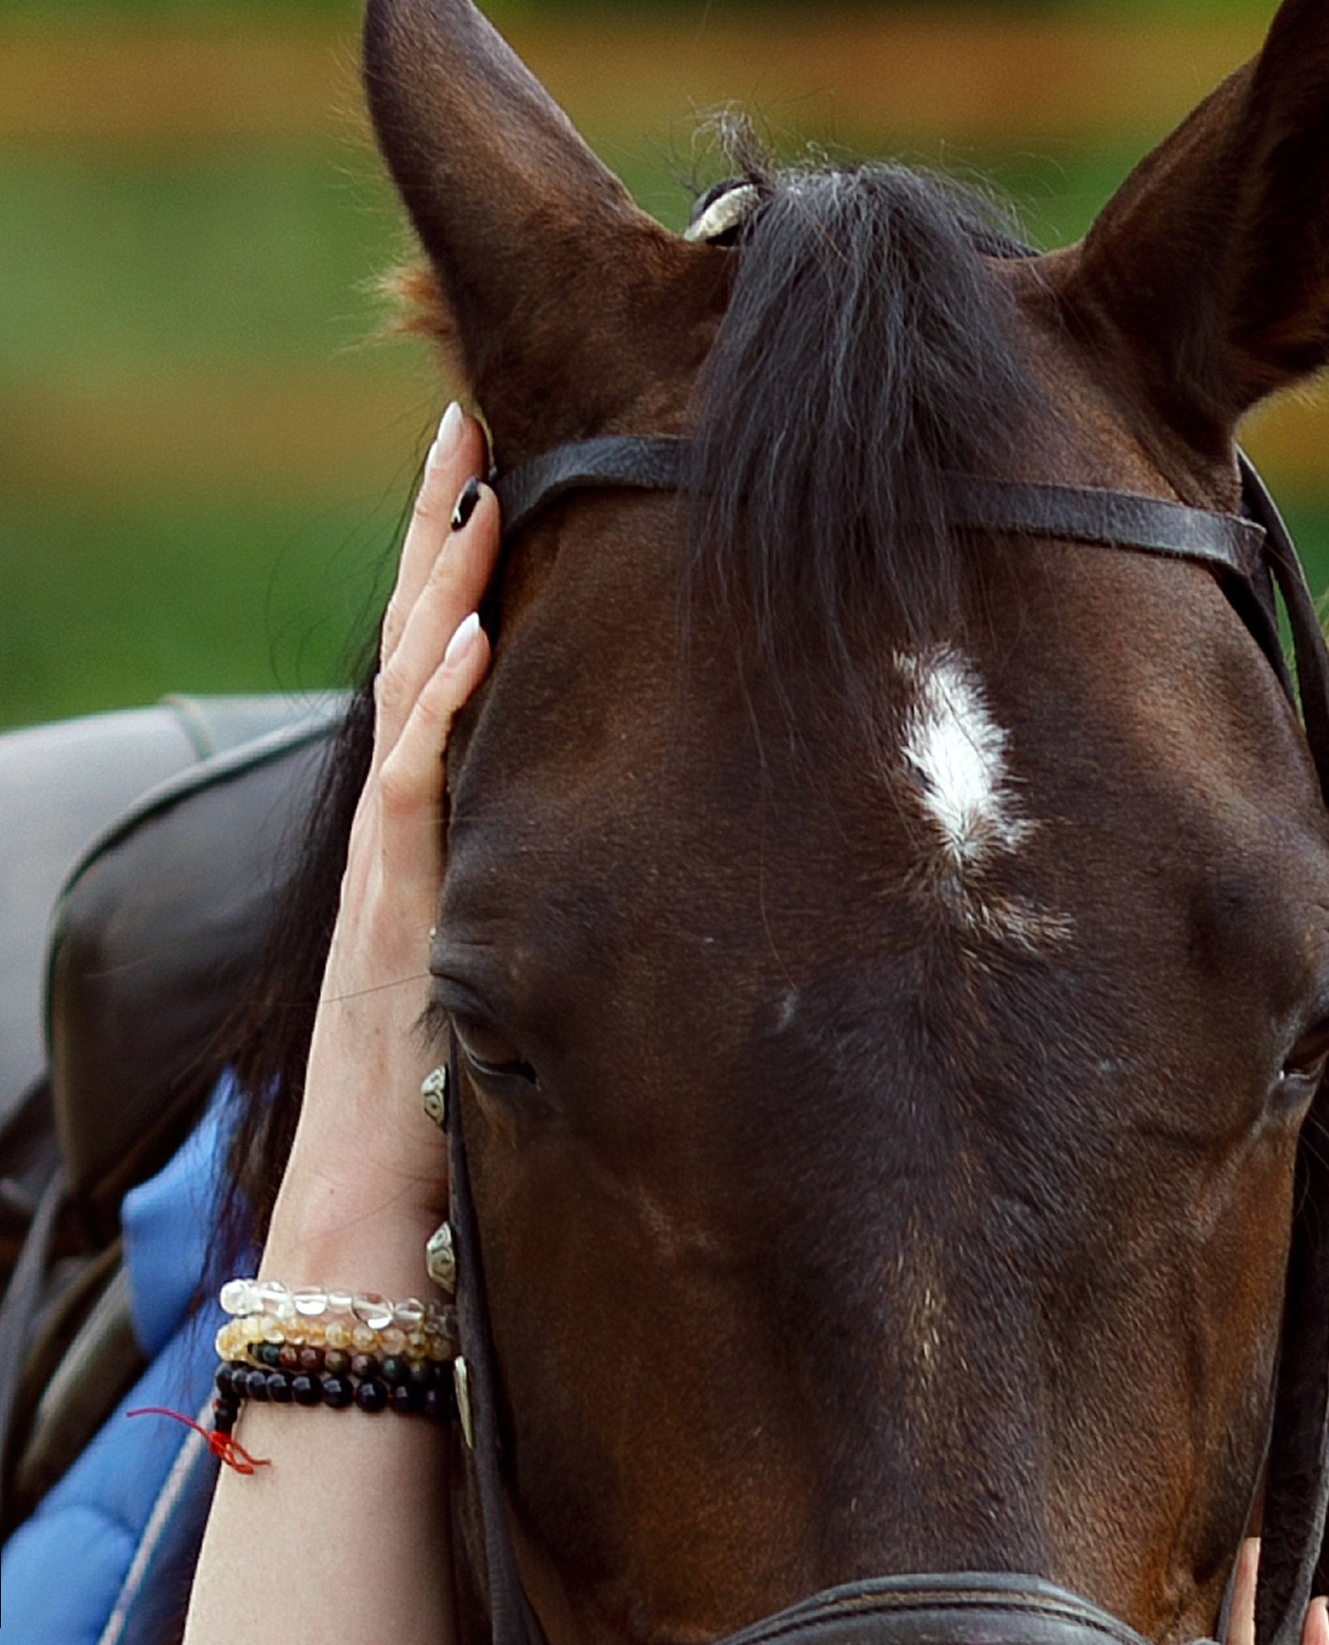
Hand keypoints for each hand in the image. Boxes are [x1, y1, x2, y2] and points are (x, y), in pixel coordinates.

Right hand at [268, 406, 500, 1274]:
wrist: (372, 1229)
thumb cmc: (449, 1126)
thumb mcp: (513, 985)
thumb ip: (546, 917)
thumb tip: (640, 875)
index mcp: (435, 842)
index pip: (446, 679)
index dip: (466, 575)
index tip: (506, 467)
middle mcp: (404, 839)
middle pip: (416, 654)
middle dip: (442, 535)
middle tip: (470, 415)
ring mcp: (393, 870)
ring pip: (409, 696)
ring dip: (439, 582)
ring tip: (473, 474)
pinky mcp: (396, 915)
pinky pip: (415, 787)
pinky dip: (438, 703)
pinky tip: (467, 626)